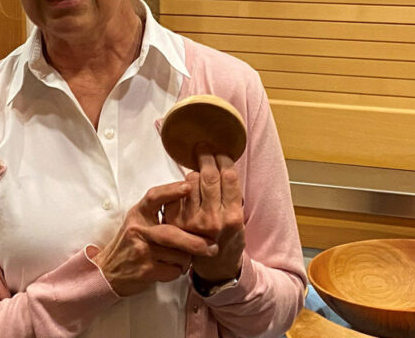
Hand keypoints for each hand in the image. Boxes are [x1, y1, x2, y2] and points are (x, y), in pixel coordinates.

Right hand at [90, 181, 218, 296]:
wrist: (109, 271)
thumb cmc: (131, 243)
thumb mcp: (139, 221)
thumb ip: (159, 211)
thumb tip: (191, 195)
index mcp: (138, 214)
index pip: (154, 197)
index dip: (171, 191)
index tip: (188, 186)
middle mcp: (138, 230)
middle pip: (172, 233)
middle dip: (196, 242)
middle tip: (212, 246)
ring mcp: (140, 251)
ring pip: (178, 255)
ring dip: (186, 260)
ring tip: (182, 259)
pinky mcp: (144, 270)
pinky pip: (173, 270)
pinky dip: (177, 271)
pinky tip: (170, 269)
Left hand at [165, 146, 244, 283]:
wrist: (214, 266)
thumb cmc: (228, 239)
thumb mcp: (238, 219)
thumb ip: (231, 196)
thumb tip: (222, 165)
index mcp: (232, 216)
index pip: (228, 177)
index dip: (223, 159)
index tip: (220, 150)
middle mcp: (212, 219)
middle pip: (209, 176)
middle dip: (206, 157)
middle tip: (204, 148)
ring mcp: (192, 221)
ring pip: (192, 181)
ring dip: (195, 172)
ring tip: (199, 171)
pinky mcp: (176, 222)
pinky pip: (178, 192)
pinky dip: (183, 185)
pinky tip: (188, 187)